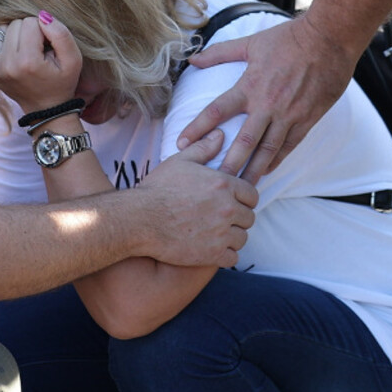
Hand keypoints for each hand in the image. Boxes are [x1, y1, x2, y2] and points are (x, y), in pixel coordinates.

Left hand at [0, 12, 81, 116]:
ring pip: (1, 29)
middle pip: (14, 24)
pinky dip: (2, 42)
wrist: (45, 109)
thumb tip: (42, 15)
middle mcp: (6, 65)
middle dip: (28, 32)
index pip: (30, 22)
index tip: (48, 47)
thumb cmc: (62, 82)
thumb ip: (61, 34)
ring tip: (26, 50)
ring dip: (14, 35)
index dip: (43, 30)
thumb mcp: (74, 59)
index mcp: (27, 62)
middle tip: (38, 49)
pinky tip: (14, 53)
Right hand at [131, 132, 258, 266]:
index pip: (252, 195)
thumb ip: (204, 148)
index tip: (232, 203)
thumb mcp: (180, 161)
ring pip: (242, 238)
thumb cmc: (158, 188)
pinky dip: (225, 254)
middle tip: (221, 219)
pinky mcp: (212, 254)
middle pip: (249, 218)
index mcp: (223, 184)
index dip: (243, 199)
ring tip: (216, 234)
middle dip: (238, 218)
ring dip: (232, 237)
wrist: (139, 219)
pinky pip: (233, 257)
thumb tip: (220, 135)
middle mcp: (227, 209)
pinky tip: (212, 249)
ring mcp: (221, 233)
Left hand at [173, 13, 361, 182]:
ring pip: (267, 150)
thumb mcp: (251, 43)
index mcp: (249, 86)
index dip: (197, 128)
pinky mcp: (307, 119)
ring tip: (242, 188)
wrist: (328, 39)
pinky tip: (267, 171)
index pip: (216, 111)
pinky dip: (277, 160)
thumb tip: (194, 59)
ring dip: (253, 170)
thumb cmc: (288, 39)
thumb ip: (220, 53)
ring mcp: (288, 114)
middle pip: (243, 142)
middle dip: (228, 165)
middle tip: (215, 184)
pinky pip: (289, 145)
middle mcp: (267, 104)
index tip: (181, 144)